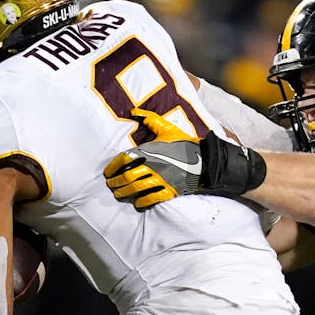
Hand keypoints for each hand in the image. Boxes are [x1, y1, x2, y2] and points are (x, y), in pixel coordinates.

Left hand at [104, 108, 266, 210]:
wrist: (206, 159)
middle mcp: (153, 165)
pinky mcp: (171, 190)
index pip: (124, 158)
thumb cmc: (186, 143)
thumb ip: (149, 119)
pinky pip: (152, 199)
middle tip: (111, 186)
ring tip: (120, 195)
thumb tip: (133, 111)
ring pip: (137, 188)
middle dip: (116, 182)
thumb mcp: (168, 128)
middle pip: (128, 176)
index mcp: (150, 150)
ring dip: (125, 193)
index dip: (113, 166)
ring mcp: (162, 179)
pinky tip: (138, 204)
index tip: (108, 172)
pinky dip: (143, 202)